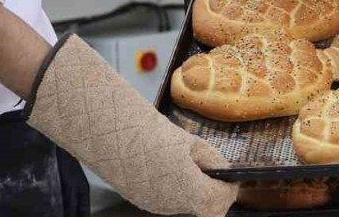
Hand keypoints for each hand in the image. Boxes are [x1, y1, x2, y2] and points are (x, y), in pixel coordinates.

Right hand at [26, 35, 236, 216]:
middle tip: (214, 173)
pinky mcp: (140, 200)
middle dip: (213, 192)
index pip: (220, 201)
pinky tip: (171, 170)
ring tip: (192, 167)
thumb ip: (210, 159)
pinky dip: (176, 190)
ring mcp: (154, 204)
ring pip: (186, 206)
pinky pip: (167, 201)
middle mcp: (172, 203)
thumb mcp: (188, 141)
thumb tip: (222, 169)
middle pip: (205, 208)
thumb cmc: (148, 132)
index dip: (228, 189)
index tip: (230, 177)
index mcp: (189, 189)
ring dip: (194, 191)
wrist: (108, 131)